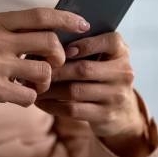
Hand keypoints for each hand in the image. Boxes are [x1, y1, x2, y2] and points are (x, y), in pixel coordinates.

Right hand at [0, 8, 89, 116]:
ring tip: (33, 84)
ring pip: (44, 70)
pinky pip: (30, 96)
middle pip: (50, 41)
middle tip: (53, 64)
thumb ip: (6, 30)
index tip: (83, 23)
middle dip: (59, 55)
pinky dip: (30, 99)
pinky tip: (18, 97)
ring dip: (45, 81)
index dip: (67, 18)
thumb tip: (42, 29)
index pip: (40, 15)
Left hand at [35, 32, 150, 156]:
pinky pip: (73, 110)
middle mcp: (123, 73)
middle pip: (84, 69)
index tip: (65, 49)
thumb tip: (47, 42)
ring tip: (33, 86)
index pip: (111, 41)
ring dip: (50, 89)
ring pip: (75, 91)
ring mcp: (116, 96)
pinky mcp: (106, 115)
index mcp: (122, 53)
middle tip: (35, 70)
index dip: (87, 44)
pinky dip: (53, 105)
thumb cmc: (103, 78)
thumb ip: (85, 48)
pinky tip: (41, 101)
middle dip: (56, 70)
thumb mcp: (103, 60)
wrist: (123, 113)